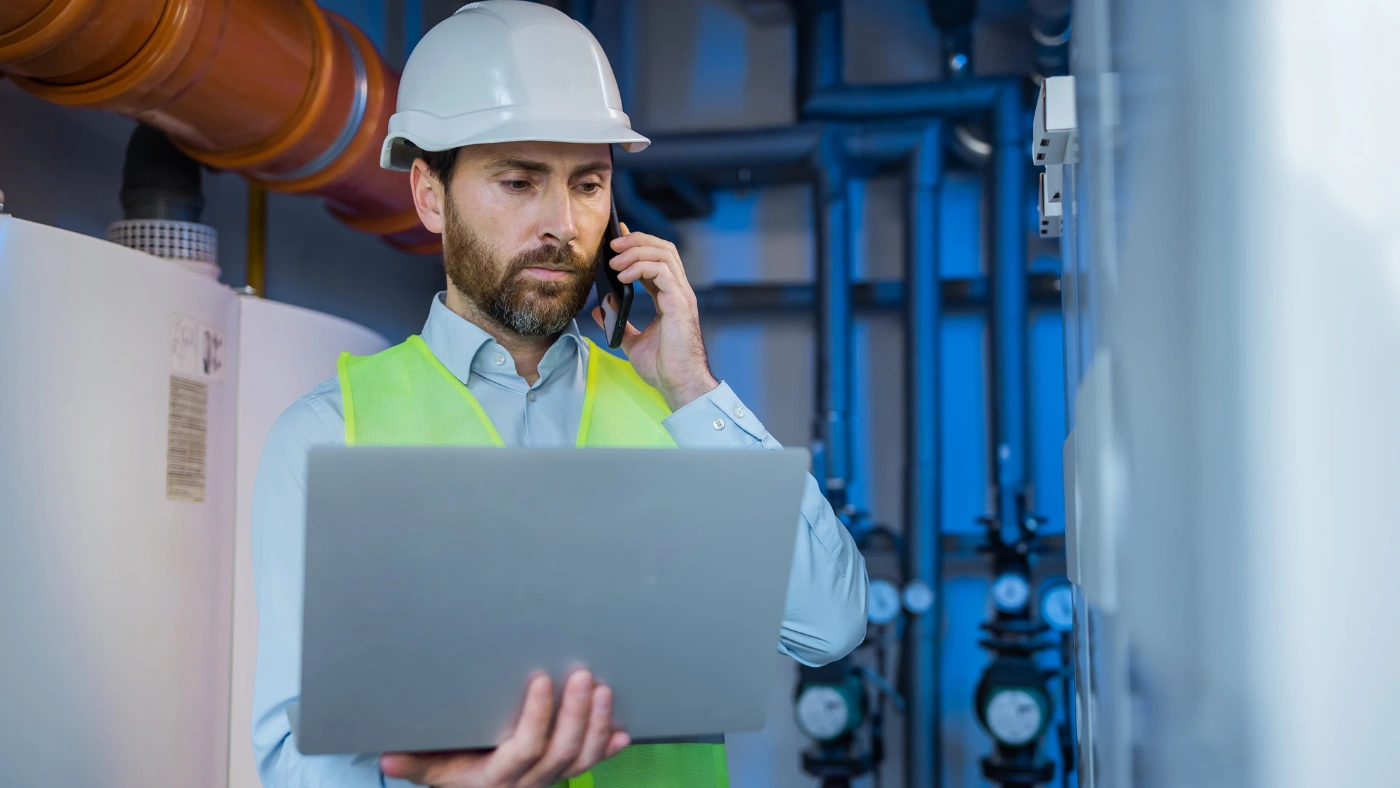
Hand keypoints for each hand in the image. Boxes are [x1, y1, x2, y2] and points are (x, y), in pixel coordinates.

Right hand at [380, 670, 629, 787]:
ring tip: (602, 689)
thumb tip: (387, 758)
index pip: (525, 748)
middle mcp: (527, 784)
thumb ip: (413, 764)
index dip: (538, 716)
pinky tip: (621, 732)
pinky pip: (590, 766)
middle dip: (576, 712)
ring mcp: (548, 782)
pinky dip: (607, 749)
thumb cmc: (451, 773)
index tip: (542, 680)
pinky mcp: (561, 776)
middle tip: (583, 674)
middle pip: (561, 752)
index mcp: (496, 778)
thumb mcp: (430, 769)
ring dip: (596, 723)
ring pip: (581, 759)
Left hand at [592, 223, 718, 409]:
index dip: (638, 244)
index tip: (617, 237)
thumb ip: (619, 322)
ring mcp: (682, 295)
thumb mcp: (632, 341)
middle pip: (663, 248)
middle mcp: (679, 291)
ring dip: (635, 250)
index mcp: (670, 297)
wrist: (678, 384)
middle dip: (636, 240)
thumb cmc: (663, 367)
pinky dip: (640, 267)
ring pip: (663, 253)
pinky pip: (662, 270)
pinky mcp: (680, 302)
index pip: (656, 259)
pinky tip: (622, 277)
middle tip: (612, 244)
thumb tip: (603, 307)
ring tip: (614, 261)